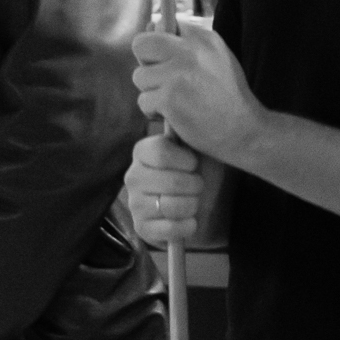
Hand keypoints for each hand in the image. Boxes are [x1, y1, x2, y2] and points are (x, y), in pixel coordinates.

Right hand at [124, 131, 220, 247]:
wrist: (207, 204)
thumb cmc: (201, 170)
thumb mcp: (197, 145)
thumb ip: (188, 129)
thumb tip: (179, 110)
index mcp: (142, 152)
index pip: (160, 152)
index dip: (186, 160)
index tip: (194, 164)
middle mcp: (132, 177)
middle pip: (171, 182)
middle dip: (195, 186)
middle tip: (196, 185)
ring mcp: (134, 203)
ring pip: (171, 206)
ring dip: (192, 206)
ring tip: (193, 202)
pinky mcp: (141, 227)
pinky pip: (169, 229)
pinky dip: (187, 226)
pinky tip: (188, 220)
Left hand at [133, 20, 263, 164]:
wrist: (247, 132)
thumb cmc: (227, 98)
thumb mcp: (216, 60)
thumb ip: (186, 44)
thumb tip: (149, 25)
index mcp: (204, 38)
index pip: (164, 25)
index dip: (160, 47)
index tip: (171, 63)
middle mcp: (191, 51)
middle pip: (141, 44)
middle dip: (146, 64)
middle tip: (164, 82)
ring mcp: (178, 73)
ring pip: (140, 76)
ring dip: (152, 93)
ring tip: (177, 102)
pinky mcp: (169, 97)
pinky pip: (143, 101)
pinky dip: (154, 112)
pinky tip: (175, 116)